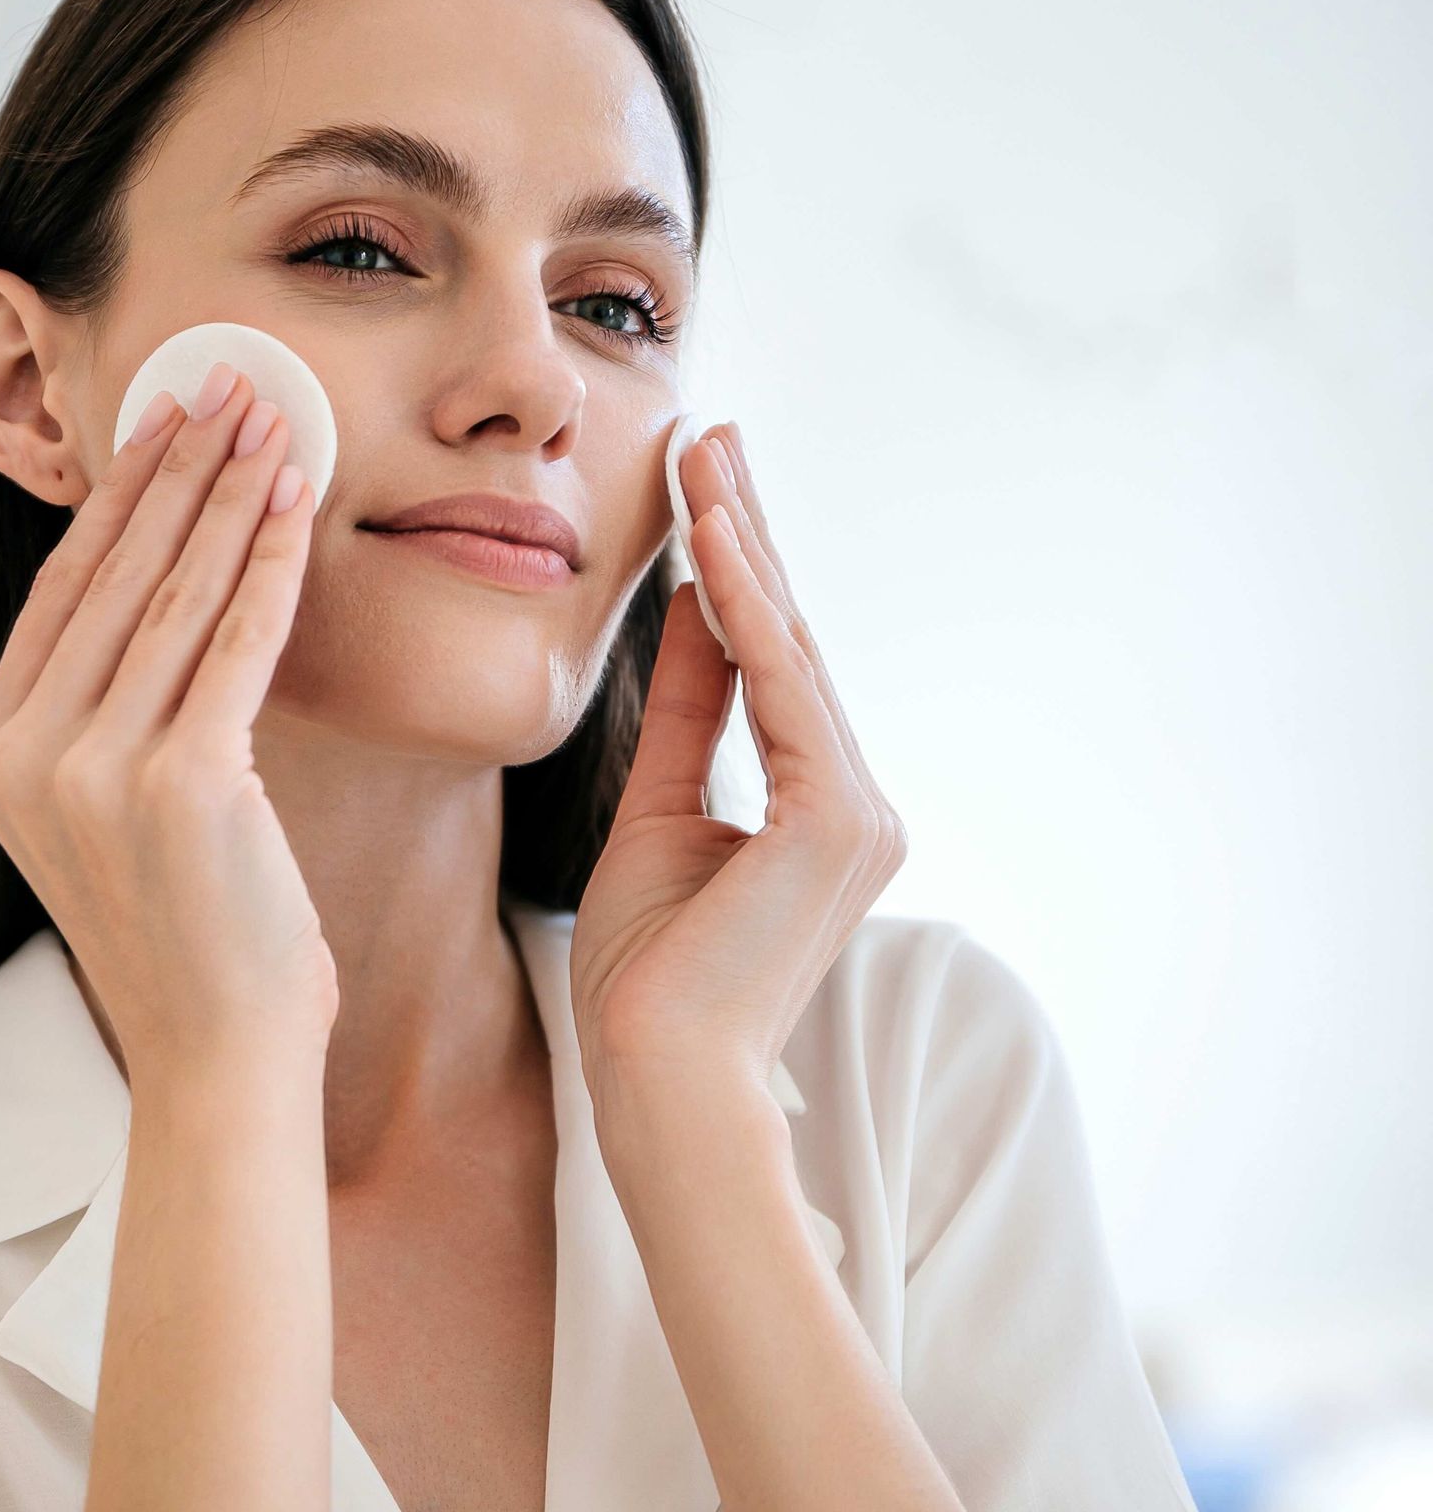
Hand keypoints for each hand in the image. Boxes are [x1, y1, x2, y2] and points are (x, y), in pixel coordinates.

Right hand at [0, 366, 335, 1079]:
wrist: (219, 1056)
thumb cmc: (189, 939)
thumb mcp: (111, 815)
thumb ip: (104, 714)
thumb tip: (156, 581)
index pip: (64, 594)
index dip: (119, 496)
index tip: (166, 420)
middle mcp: (25, 756)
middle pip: (116, 576)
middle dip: (180, 466)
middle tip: (229, 381)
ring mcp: (94, 771)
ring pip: (177, 594)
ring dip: (231, 491)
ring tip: (271, 417)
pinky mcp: (180, 785)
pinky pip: (236, 641)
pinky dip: (272, 561)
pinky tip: (298, 502)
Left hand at [570, 423, 905, 1094]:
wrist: (658, 1078)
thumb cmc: (649, 981)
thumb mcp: (658, 818)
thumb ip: (687, 719)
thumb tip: (687, 618)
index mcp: (825, 815)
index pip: (776, 670)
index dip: (738, 575)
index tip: (702, 489)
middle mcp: (862, 808)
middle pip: (793, 644)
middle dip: (746, 535)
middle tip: (711, 434)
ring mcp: (861, 815)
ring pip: (790, 651)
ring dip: (740, 545)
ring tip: (702, 453)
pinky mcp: (838, 822)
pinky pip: (781, 687)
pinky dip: (743, 607)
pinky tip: (706, 536)